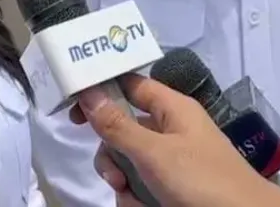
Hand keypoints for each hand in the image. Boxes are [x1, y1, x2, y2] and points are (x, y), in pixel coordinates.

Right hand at [71, 75, 279, 206]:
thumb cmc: (203, 181)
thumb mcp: (155, 154)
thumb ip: (118, 126)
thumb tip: (88, 93)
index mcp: (171, 109)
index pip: (129, 85)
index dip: (101, 92)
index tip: (75, 113)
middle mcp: (171, 130)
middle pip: (122, 131)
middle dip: (112, 156)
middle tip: (115, 175)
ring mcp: (173, 161)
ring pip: (128, 163)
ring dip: (123, 184)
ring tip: (135, 200)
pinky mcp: (174, 188)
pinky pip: (141, 186)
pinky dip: (137, 199)